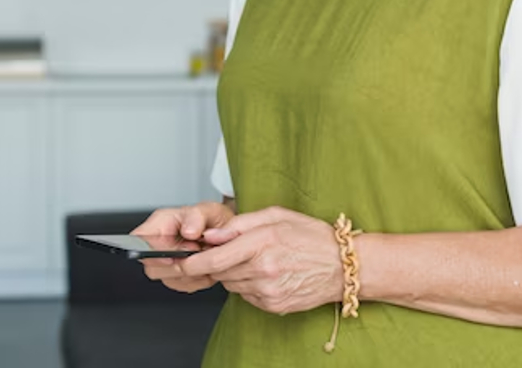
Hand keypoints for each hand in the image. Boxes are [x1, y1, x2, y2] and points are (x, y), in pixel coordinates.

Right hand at [132, 201, 235, 293]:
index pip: (139, 238)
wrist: (228, 235)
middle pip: (151, 265)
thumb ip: (197, 217)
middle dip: (177, 263)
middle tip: (197, 251)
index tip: (170, 258)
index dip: (149, 252)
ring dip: (189, 272)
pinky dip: (197, 280)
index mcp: (161, 222)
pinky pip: (183, 285)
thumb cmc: (214, 219)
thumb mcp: (210, 210)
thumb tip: (188, 231)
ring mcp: (166, 261)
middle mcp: (159, 243)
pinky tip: (205, 268)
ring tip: (203, 258)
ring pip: (168, 278)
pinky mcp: (177, 276)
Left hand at [180, 206, 342, 314]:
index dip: (193, 262)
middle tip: (233, 251)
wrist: (341, 265)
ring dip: (235, 272)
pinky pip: (247, 296)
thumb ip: (240, 224)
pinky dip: (249, 285)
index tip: (181, 261)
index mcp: (262, 243)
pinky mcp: (273, 305)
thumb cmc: (311, 236)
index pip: (215, 258)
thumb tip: (210, 235)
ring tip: (257, 259)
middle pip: (220, 272)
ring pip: (232, 284)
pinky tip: (267, 273)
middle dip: (218, 262)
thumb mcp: (276, 215)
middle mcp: (263, 270)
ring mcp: (268, 290)